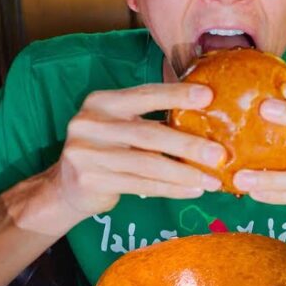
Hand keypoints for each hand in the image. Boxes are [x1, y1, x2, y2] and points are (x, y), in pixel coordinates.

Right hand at [50, 83, 223, 226]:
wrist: (65, 185)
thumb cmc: (107, 149)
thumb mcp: (120, 125)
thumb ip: (150, 118)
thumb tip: (207, 115)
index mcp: (102, 102)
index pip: (145, 95)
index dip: (176, 94)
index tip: (209, 95)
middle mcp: (90, 124)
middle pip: (150, 134)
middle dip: (189, 145)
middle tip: (220, 154)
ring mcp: (87, 153)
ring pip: (148, 164)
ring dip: (185, 174)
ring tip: (212, 180)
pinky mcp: (91, 181)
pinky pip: (141, 185)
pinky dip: (171, 190)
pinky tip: (193, 191)